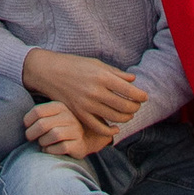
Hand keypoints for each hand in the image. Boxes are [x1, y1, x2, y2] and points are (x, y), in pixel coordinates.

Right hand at [23, 47, 146, 140]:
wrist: (49, 72)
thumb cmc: (74, 65)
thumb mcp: (96, 63)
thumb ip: (115, 73)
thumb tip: (133, 79)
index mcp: (102, 76)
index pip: (129, 90)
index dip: (140, 96)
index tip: (144, 97)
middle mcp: (95, 91)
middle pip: (124, 106)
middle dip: (135, 108)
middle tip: (137, 106)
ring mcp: (87, 104)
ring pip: (114, 118)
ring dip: (126, 118)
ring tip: (128, 114)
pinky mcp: (79, 113)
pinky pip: (98, 127)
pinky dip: (110, 131)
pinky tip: (115, 128)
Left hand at [23, 100, 91, 157]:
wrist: (83, 139)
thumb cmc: (58, 127)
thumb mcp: (50, 116)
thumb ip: (38, 114)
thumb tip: (19, 119)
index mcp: (59, 106)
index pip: (37, 111)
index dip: (28, 121)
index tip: (26, 127)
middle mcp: (69, 116)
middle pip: (43, 124)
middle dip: (32, 134)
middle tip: (30, 138)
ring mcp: (75, 130)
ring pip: (53, 135)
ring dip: (43, 142)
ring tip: (42, 143)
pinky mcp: (79, 144)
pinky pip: (61, 147)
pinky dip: (51, 150)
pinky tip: (49, 150)